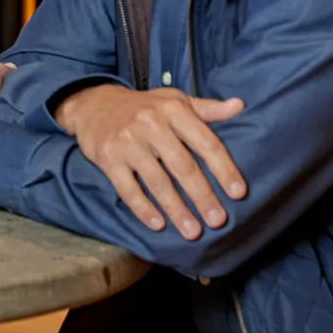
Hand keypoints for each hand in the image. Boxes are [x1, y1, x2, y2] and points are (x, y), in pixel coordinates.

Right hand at [54, 85, 247, 239]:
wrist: (93, 105)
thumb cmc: (143, 107)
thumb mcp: (175, 100)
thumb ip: (207, 108)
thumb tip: (240, 106)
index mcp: (173, 110)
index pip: (205, 142)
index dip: (224, 169)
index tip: (238, 193)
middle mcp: (150, 124)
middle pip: (182, 166)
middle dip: (202, 196)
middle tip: (218, 221)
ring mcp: (127, 142)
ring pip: (157, 182)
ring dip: (176, 210)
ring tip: (193, 232)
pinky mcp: (108, 159)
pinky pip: (128, 189)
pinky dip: (143, 208)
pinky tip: (158, 224)